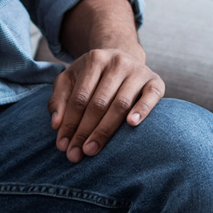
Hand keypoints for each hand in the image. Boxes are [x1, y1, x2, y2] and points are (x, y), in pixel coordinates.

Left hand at [49, 45, 165, 161]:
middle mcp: (117, 62)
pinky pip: (151, 96)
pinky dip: (143, 110)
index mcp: (94, 59)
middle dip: (85, 131)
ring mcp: (138, 71)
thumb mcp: (70, 79)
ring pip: (121, 103)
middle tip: (76, 154)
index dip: (70, 123)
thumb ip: (59, 100)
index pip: (79, 97)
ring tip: (92, 149)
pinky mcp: (155, 81)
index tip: (63, 145)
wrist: (123, 57)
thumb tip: (56, 124)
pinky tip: (132, 124)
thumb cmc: (92, 76)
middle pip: (99, 102)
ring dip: (105, 130)